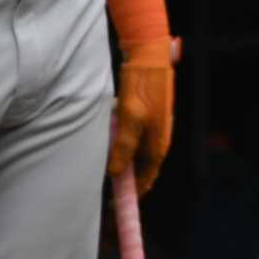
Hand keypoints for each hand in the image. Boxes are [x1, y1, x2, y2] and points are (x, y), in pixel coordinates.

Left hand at [108, 37, 175, 195]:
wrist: (149, 55)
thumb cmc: (141, 87)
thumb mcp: (130, 118)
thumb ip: (124, 146)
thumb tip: (115, 173)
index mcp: (158, 145)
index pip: (146, 179)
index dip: (131, 193)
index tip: (113, 203)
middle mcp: (157, 139)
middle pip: (140, 167)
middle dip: (123, 177)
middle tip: (102, 184)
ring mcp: (152, 127)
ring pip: (133, 152)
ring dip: (119, 157)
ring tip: (101, 161)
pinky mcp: (144, 115)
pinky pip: (131, 136)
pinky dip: (119, 140)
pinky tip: (107, 134)